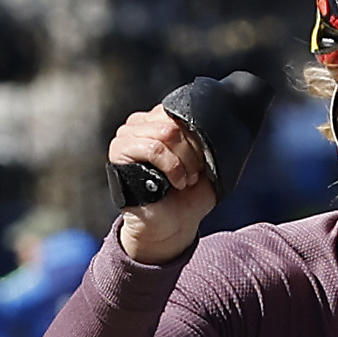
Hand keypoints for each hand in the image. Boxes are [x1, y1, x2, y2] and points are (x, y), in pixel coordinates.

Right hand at [109, 106, 216, 264]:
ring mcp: (126, 136)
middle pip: (174, 122)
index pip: (179, 111)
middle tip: (195, 173)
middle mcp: (138, 124)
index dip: (197, 136)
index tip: (203, 160)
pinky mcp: (118, 152)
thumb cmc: (187, 195)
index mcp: (157, 121)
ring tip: (186, 180)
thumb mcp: (203, 160)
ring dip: (184, 161)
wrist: (173, 225)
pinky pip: (152, 148)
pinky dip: (172, 167)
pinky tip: (175, 183)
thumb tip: (219, 120)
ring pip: (166, 133)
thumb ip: (205, 137)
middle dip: (193, 151)